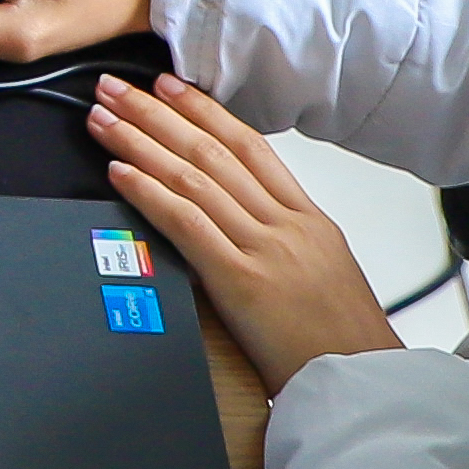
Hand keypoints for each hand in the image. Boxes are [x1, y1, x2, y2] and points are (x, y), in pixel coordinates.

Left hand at [84, 74, 405, 385]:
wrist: (365, 382)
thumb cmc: (342, 339)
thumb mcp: (322, 272)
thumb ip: (282, 239)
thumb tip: (236, 220)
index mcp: (309, 219)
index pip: (249, 147)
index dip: (204, 111)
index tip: (168, 86)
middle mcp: (287, 224)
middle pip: (213, 151)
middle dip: (158, 114)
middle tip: (116, 86)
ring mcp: (265, 248)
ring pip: (194, 178)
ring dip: (141, 142)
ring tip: (104, 118)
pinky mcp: (242, 279)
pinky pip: (187, 223)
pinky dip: (149, 192)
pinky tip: (119, 172)